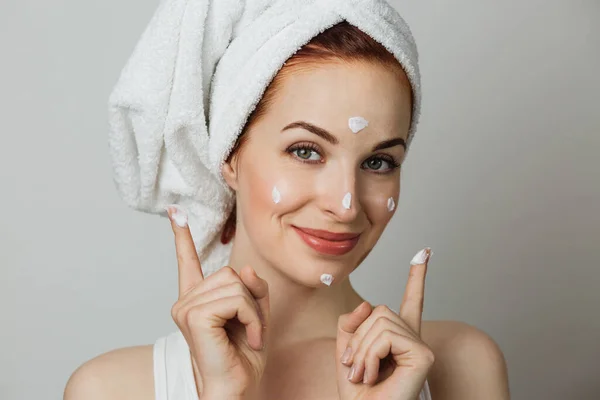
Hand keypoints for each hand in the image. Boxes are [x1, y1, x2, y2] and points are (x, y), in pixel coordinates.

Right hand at [166, 205, 269, 398]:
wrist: (235, 389)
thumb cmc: (242, 357)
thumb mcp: (257, 316)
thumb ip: (254, 289)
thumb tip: (245, 268)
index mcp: (197, 299)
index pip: (187, 261)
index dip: (182, 236)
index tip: (175, 212)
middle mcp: (186, 301)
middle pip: (230, 273)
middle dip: (251, 299)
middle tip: (250, 328)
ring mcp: (186, 307)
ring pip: (236, 285)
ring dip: (253, 311)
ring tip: (248, 335)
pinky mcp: (194, 315)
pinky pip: (237, 299)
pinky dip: (252, 318)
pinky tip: (248, 338)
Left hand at [336, 248, 433, 399]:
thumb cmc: (359, 391)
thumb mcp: (346, 350)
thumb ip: (352, 323)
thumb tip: (369, 305)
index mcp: (398, 336)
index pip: (411, 300)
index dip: (417, 276)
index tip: (424, 252)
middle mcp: (413, 338)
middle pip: (379, 310)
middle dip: (357, 338)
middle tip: (356, 367)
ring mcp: (421, 346)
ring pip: (381, 321)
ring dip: (361, 350)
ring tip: (364, 375)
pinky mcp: (423, 355)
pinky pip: (386, 336)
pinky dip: (370, 355)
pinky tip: (374, 375)